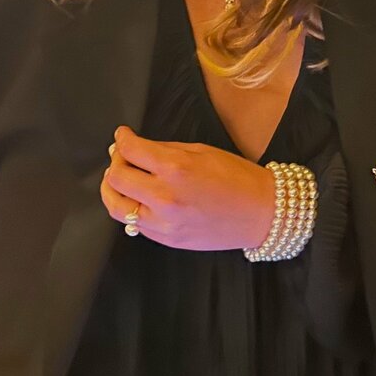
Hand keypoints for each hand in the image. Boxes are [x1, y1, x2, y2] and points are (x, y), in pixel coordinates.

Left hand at [100, 127, 276, 250]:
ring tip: (119, 180)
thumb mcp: (201, 151)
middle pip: (117, 178)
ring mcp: (164, 223)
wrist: (262, 213)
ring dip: (113, 189)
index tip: (122, 136)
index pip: (130, 151)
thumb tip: (136, 148)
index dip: (122, 139)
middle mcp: (165, 197)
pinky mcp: (167, 240)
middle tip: (121, 156)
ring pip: (117, 207)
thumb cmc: (237, 178)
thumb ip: (165, 150)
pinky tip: (138, 199)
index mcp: (175, 169)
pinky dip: (130, 209)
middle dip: (115, 162)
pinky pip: (134, 224)